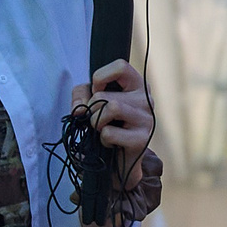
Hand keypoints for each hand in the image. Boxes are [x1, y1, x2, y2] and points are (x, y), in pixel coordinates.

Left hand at [70, 59, 153, 188]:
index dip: (100, 77)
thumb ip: (81, 95)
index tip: (96, 90)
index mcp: (137, 85)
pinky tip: (111, 143)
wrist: (118, 160)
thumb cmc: (106, 125)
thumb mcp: (91, 103)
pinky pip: (109, 132)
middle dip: (91, 109)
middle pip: (104, 94)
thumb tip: (80, 109)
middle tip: (98, 119)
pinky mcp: (142, 139)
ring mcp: (147, 119)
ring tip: (102, 129)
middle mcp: (146, 99)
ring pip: (110, 108)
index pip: (120, 65)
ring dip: (95, 122)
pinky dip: (103, 139)